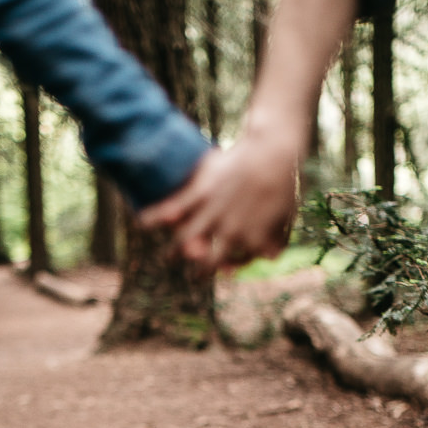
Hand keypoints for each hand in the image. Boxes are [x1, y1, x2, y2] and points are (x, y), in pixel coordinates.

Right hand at [138, 133, 298, 273]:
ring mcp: (213, 214)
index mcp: (252, 242)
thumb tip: (271, 258)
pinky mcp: (200, 193)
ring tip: (165, 260)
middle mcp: (229, 233)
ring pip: (187, 240)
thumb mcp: (286, 216)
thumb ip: (278, 239)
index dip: (236, 263)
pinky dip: (156, 216)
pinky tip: (141, 223)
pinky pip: (174, 208)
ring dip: (175, 252)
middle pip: (208, 261)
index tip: (229, 265)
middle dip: (200, 270)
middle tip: (194, 276)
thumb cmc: (285, 182)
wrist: (273, 152)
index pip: (239, 262)